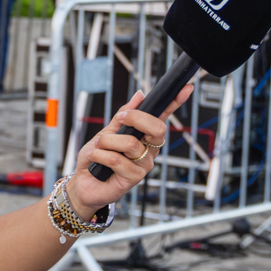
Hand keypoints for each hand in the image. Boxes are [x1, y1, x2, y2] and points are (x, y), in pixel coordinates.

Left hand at [65, 87, 191, 215]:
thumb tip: (140, 95)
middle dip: (136, 118)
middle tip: (120, 120)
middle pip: (157, 128)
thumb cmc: (96, 158)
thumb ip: (123, 115)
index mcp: (145, 135)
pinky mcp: (134, 178)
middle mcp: (150, 149)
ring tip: (98, 147)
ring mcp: (144, 165)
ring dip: (107, 142)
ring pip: (131, 143)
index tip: (186, 88)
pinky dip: (100, 155)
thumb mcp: (107, 131)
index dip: (175, 102)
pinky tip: (95, 159)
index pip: (163, 117)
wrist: (84, 182)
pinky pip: (117, 159)